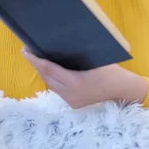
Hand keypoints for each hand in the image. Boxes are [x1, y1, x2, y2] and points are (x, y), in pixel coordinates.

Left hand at [21, 47, 148, 108]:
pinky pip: (59, 90)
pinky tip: (52, 71)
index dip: (34, 59)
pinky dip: (54, 80)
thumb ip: (76, 54)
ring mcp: (71, 100)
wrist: (123, 90)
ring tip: (39, 60)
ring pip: (50, 85)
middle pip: (46, 77)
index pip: (48, 68)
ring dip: (44, 73)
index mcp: (74, 81)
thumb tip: (59, 43)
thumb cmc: (111, 70)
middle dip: (36, 65)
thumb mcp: (94, 58)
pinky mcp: (74, 104)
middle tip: (30, 51)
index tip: (25, 50)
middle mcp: (70, 93)